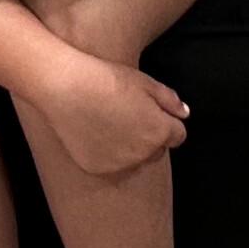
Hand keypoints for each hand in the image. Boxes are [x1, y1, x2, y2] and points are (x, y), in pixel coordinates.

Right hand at [35, 51, 189, 176]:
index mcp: (159, 131)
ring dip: (128, 147)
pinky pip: (110, 164)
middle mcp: (143, 153)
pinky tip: (93, 132)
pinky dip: (105, 153)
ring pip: (133, 159)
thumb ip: (169, 100)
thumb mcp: (145, 82)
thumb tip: (183, 113)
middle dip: (149, 136)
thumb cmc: (107, 79)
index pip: (178, 135)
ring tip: (108, 122)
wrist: (65, 87)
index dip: (166, 122)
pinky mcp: (98, 168)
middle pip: (156, 149)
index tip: (150, 112)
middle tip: (127, 115)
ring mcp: (119, 163)